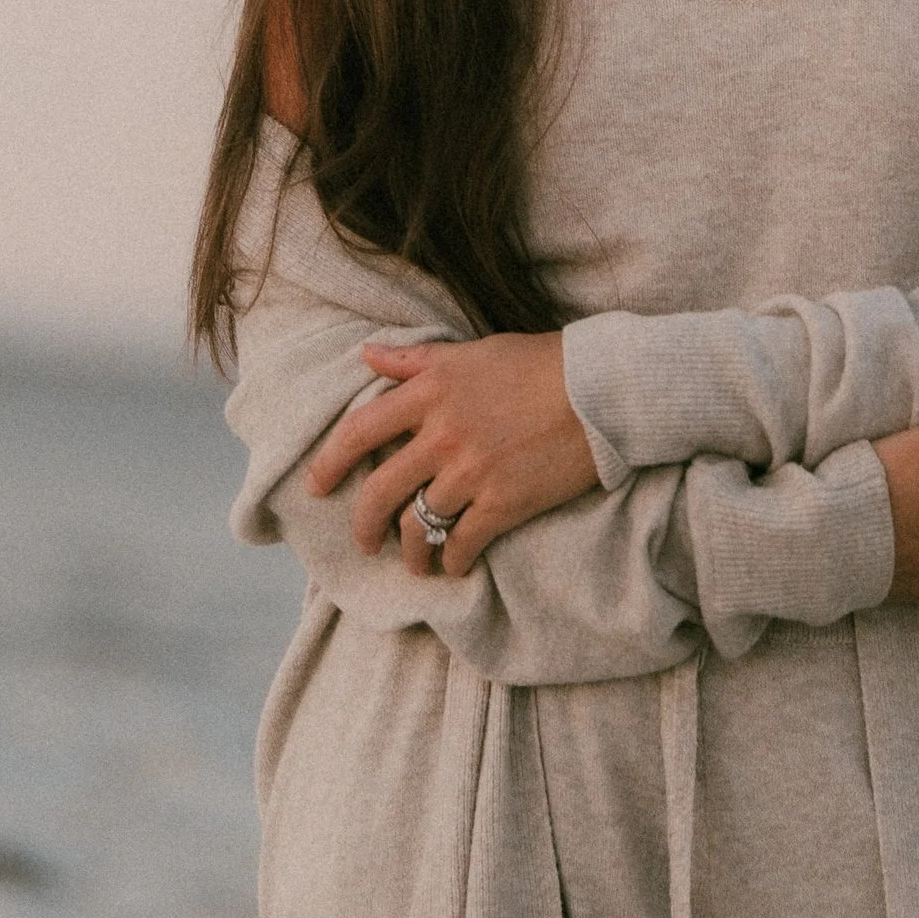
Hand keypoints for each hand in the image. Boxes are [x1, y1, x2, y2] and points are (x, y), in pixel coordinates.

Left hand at [303, 332, 600, 576]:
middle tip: (364, 540)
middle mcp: (442, 432)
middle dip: (364, 524)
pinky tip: (454, 565)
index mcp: (430, 390)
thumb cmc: (540, 363)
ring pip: (417, 526)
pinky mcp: (503, 502)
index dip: (329, 462)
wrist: (602, 389)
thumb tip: (368, 354)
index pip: (359, 430)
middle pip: (379, 491)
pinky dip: (451, 561)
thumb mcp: (472, 352)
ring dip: (410, 551)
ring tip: (414, 561)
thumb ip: (415, 360)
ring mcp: (471, 471)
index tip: (316, 486)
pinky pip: (460, 544)